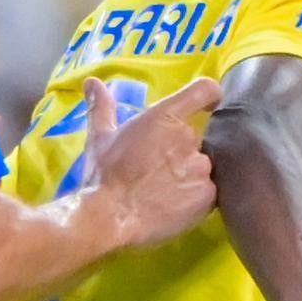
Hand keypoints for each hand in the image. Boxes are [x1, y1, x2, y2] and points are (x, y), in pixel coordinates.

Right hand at [75, 75, 217, 253]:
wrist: (111, 217)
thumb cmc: (104, 175)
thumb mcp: (99, 138)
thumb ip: (101, 107)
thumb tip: (92, 82)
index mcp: (166, 117)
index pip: (205, 90)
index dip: (210, 96)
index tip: (206, 106)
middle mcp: (189, 137)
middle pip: (199, 137)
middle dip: (183, 151)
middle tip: (160, 169)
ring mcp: (201, 167)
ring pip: (204, 167)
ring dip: (191, 175)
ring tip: (166, 191)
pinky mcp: (209, 196)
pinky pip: (209, 192)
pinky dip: (196, 198)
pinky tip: (175, 206)